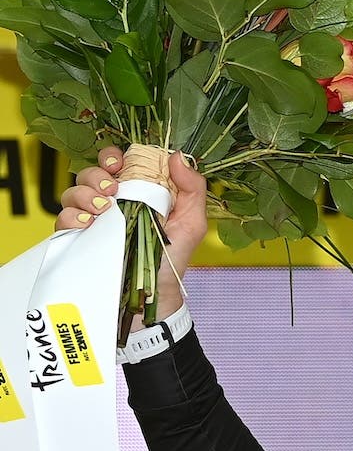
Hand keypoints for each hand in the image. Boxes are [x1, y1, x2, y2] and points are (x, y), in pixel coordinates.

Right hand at [55, 147, 206, 318]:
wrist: (154, 294)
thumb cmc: (173, 258)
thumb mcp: (192, 222)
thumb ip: (192, 188)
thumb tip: (178, 156)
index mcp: (137, 191)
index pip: (116, 163)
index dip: (112, 157)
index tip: (118, 164)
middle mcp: (112, 202)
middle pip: (91, 173)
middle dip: (97, 176)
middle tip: (112, 191)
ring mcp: (93, 219)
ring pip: (73, 192)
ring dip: (85, 194)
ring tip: (103, 209)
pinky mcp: (78, 238)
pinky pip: (63, 218)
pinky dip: (71, 216)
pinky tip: (88, 223)